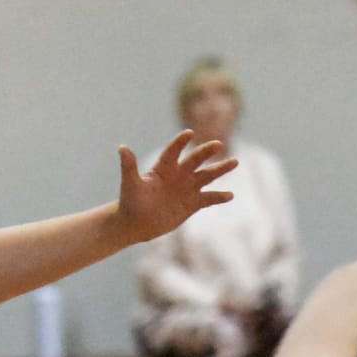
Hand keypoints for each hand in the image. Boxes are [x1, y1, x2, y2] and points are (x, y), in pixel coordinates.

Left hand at [114, 131, 234, 244]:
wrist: (136, 223)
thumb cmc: (130, 202)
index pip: (173, 151)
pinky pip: (208, 198)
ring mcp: (187, 188)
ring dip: (220, 169)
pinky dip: (219, 197)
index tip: (188, 133)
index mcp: (163, 167)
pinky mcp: (192, 203)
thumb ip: (129, 166)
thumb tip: (122, 147)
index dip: (180, 142)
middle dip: (206, 152)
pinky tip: (230, 196)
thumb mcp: (129, 184)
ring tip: (234, 162)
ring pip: (207, 175)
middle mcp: (178, 174)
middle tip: (218, 144)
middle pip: (195, 160)